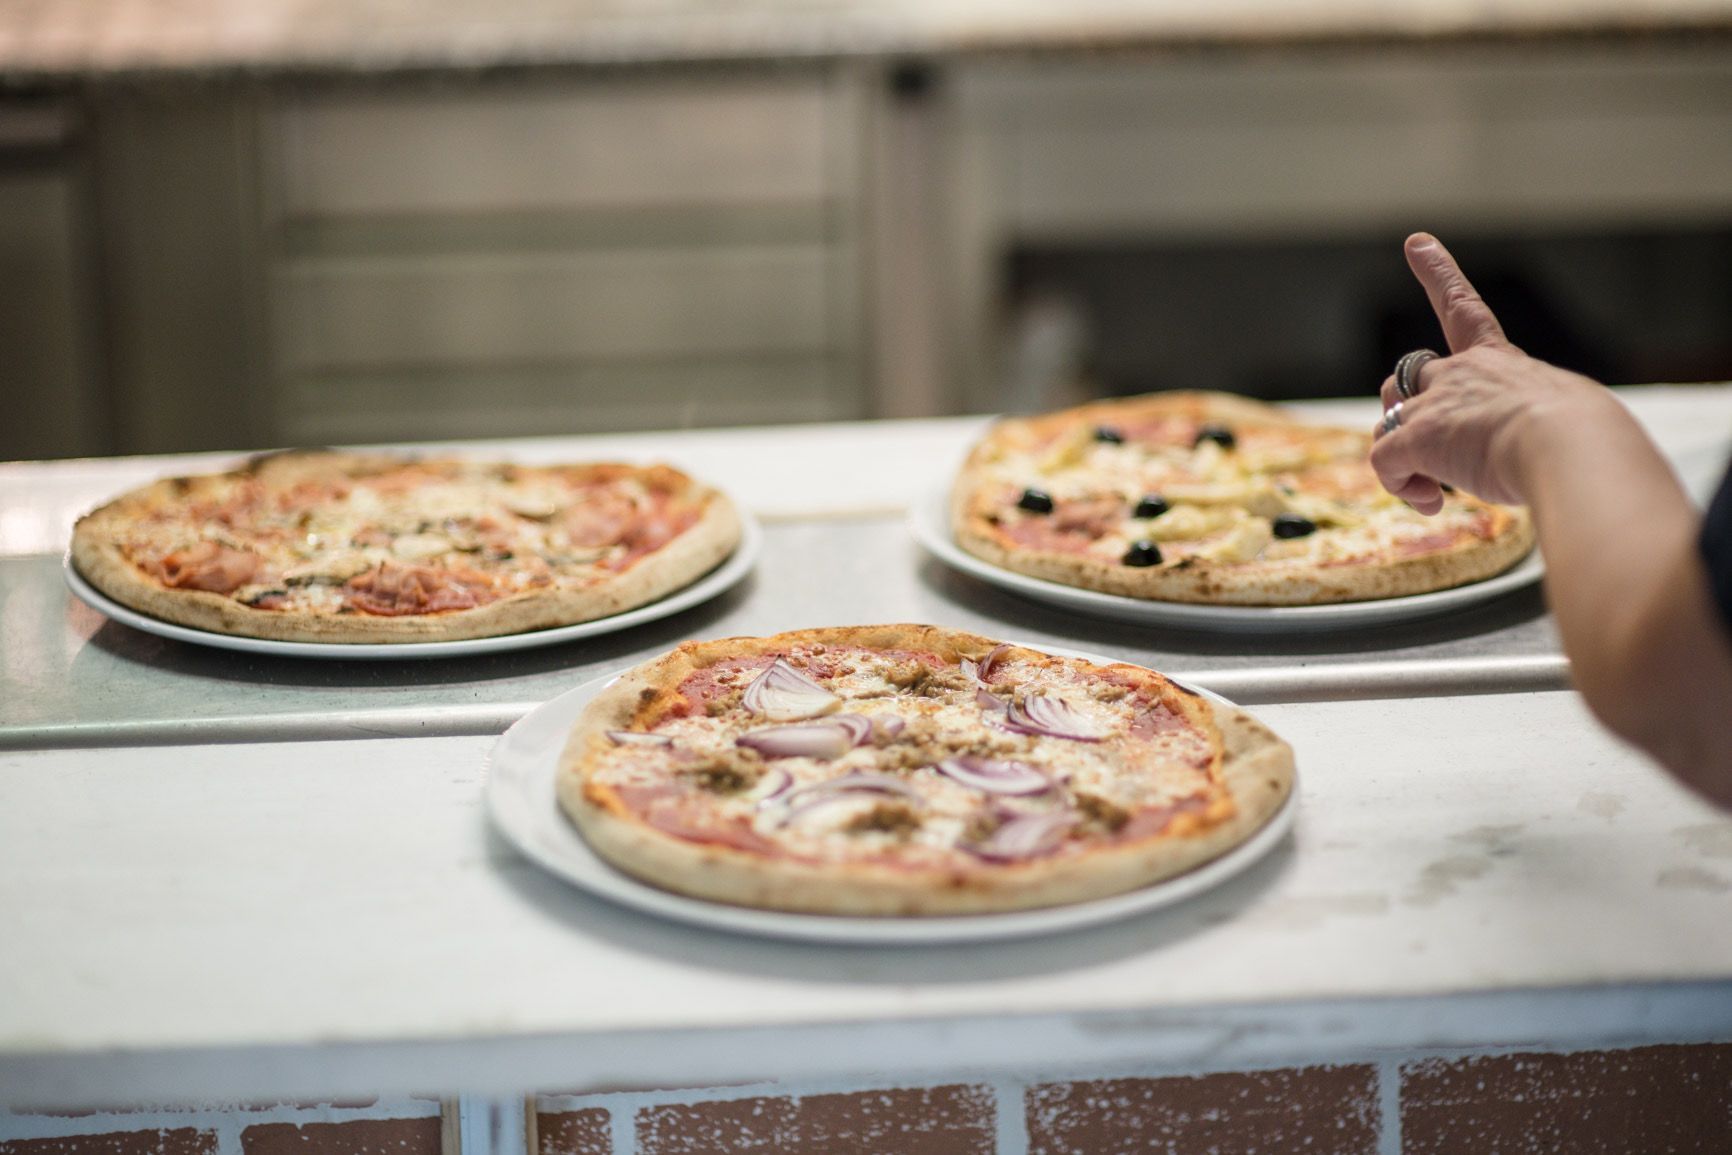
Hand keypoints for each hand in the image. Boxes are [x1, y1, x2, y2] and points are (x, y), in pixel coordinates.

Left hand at [1370, 234, 1610, 513]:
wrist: (1570, 444)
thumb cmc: (1583, 436)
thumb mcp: (1564, 412)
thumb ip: (1538, 420)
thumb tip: (1539, 447)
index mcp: (1500, 360)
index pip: (1463, 307)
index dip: (1439, 272)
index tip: (1416, 242)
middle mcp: (1459, 373)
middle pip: (1408, 376)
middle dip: (1405, 407)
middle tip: (1426, 449)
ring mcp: (1432, 404)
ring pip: (1388, 422)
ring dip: (1403, 457)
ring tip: (1434, 489)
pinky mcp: (1416, 437)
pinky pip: (1384, 461)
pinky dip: (1399, 485)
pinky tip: (1430, 501)